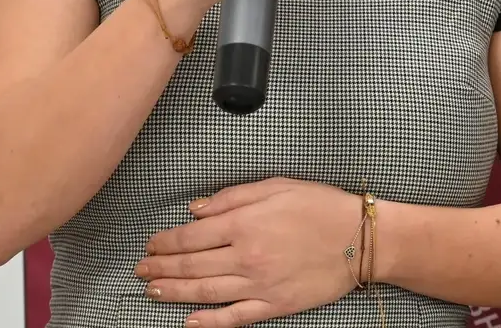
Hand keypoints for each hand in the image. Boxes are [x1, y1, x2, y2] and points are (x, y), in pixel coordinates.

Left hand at [134, 178, 360, 326]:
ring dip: (174, 293)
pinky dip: (209, 323)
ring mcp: (259, 285)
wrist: (359, 239)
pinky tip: (189, 324)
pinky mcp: (274, 306)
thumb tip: (196, 211)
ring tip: (151, 290)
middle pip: (192, 266)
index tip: (151, 243)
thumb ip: (231, 197)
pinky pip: (234, 319)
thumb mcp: (275, 186)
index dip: (167, 242)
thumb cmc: (318, 205)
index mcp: (244, 224)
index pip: (192, 237)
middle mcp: (245, 257)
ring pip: (205, 293)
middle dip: (162, 267)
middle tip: (141, 269)